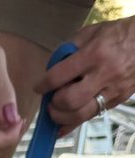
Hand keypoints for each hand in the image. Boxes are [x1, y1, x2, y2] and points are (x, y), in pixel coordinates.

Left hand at [35, 17, 134, 133]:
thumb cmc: (118, 35)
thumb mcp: (92, 33)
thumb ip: (69, 49)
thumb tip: (51, 68)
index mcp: (94, 54)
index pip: (60, 76)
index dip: (44, 85)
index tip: (39, 87)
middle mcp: (104, 74)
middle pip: (70, 101)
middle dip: (54, 104)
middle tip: (50, 101)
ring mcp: (113, 90)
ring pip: (81, 114)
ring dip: (62, 117)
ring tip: (56, 111)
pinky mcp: (118, 100)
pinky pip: (92, 116)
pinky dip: (74, 123)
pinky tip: (62, 125)